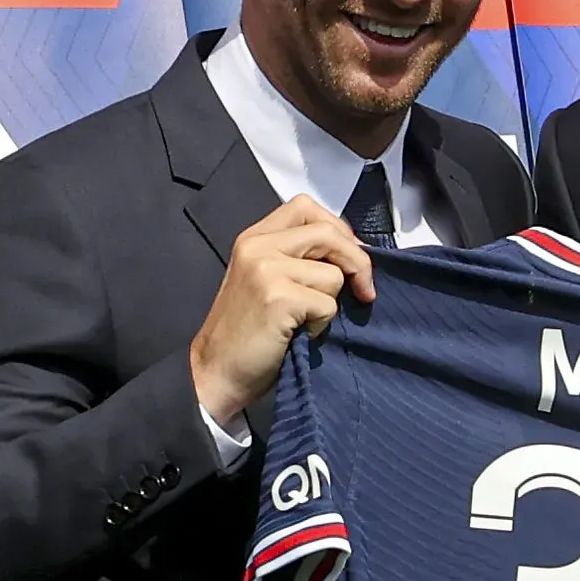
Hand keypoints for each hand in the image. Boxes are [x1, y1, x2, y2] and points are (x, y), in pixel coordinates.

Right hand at [190, 196, 375, 423]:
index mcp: (254, 238)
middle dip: (358, 261)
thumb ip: (297, 258)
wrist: (215, 373)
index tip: (350, 255)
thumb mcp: (264, 280)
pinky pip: (328, 304)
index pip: (306, 208)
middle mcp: (258, 246)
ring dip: (330, 303)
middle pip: (328, 232)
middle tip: (364, 290)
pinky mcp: (278, 297)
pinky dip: (321, 325)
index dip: (337, 228)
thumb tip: (352, 251)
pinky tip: (296, 334)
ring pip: (334, 274)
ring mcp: (266, 269)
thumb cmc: (247, 334)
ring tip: (302, 321)